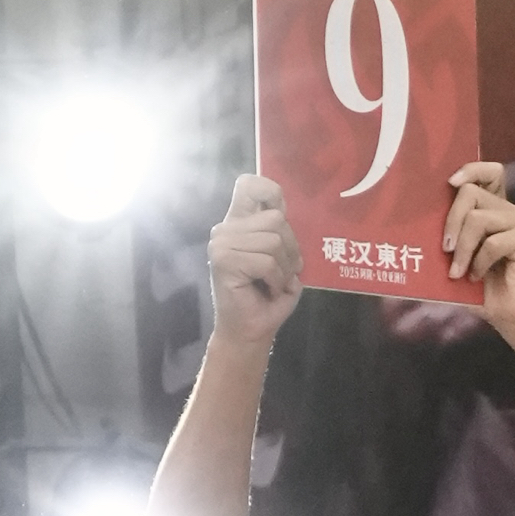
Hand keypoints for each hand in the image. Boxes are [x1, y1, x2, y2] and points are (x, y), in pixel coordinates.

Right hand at [209, 175, 302, 346]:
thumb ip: (282, 232)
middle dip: (292, 248)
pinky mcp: (224, 260)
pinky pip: (267, 261)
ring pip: (274, 241)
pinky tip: (268, 289)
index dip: (271, 192)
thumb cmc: (267, 296)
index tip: (283, 216)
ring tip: (276, 282)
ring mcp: (222, 244)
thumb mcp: (282, 258)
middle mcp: (226, 228)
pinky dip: (277, 280)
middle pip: (276, 218)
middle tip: (286, 271)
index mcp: (239, 222)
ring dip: (284, 268)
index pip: (250, 184)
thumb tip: (284, 215)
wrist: (250, 331)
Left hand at [443, 162, 514, 332]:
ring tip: (457, 271)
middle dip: (451, 220)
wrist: (514, 317)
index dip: (470, 170)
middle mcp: (510, 211)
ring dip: (462, 248)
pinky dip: (479, 262)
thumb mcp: (457, 263)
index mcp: (493, 211)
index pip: (489, 173)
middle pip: (472, 193)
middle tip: (445, 249)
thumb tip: (404, 238)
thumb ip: (445, 243)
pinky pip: (494, 242)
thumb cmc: (484, 291)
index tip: (450, 183)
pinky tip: (476, 277)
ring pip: (479, 218)